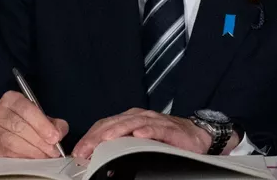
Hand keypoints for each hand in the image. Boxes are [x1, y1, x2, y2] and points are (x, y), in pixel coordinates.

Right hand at [0, 91, 68, 157]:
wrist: (3, 127)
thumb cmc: (25, 120)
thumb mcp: (41, 115)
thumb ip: (54, 123)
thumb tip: (58, 134)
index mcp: (11, 99)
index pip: (26, 109)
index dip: (42, 125)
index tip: (54, 137)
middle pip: (19, 127)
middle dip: (39, 141)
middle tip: (52, 151)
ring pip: (11, 142)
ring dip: (32, 152)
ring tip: (45, 156)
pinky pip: (6, 154)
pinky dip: (22, 158)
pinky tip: (33, 160)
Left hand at [72, 108, 211, 158]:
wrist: (197, 136)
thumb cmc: (167, 140)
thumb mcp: (139, 142)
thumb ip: (120, 146)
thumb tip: (97, 159)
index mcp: (129, 119)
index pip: (105, 125)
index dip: (90, 137)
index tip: (78, 151)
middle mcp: (140, 117)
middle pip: (114, 123)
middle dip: (97, 137)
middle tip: (85, 150)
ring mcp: (155, 121)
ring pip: (132, 123)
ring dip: (118, 131)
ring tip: (106, 140)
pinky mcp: (171, 128)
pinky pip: (157, 128)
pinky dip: (147, 131)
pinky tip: (138, 135)